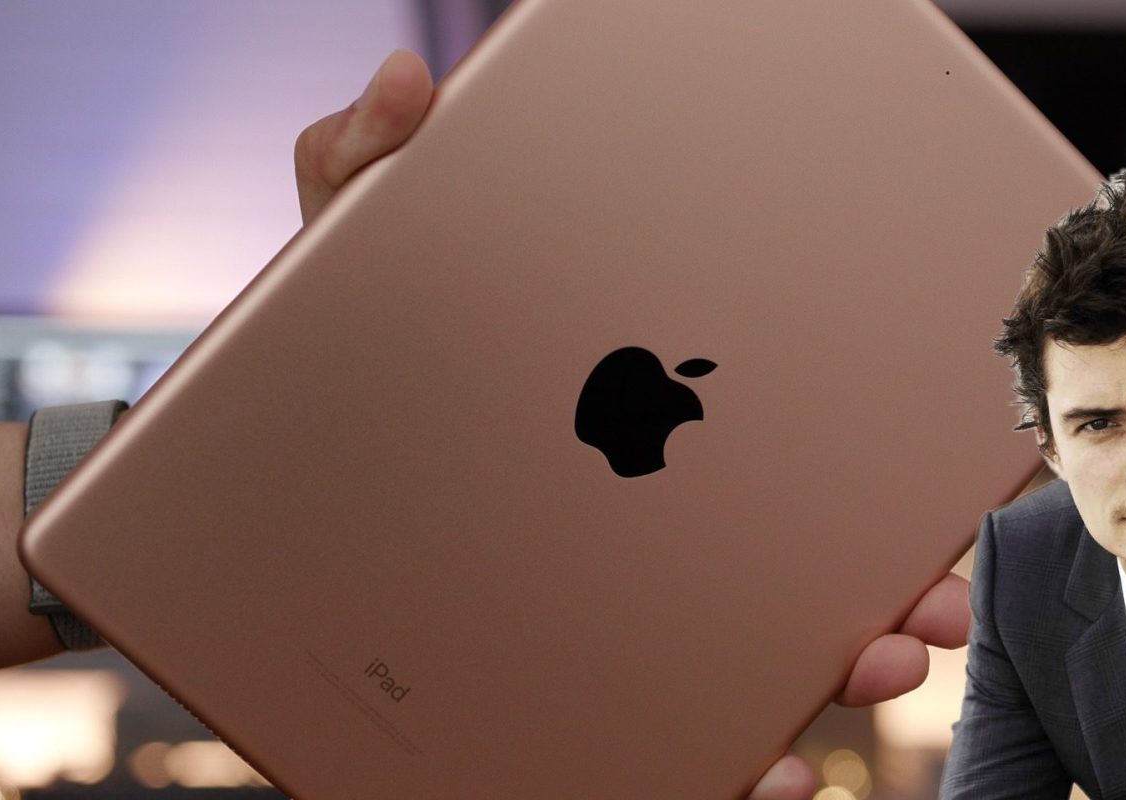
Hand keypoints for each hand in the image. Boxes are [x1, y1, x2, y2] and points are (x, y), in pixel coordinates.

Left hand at [292, 51, 973, 799]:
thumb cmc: (307, 380)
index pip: (761, 444)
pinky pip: (653, 745)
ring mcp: (594, 619)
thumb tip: (407, 81)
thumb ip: (360, 171)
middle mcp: (627, 526)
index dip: (855, 466)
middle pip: (782, 561)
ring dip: (832, 671)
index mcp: (615, 425)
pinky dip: (722, 764)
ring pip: (743, 659)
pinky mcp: (540, 705)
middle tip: (917, 598)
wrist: (206, 512)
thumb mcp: (335, 270)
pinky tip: (750, 766)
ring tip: (867, 663)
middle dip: (879, 587)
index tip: (919, 480)